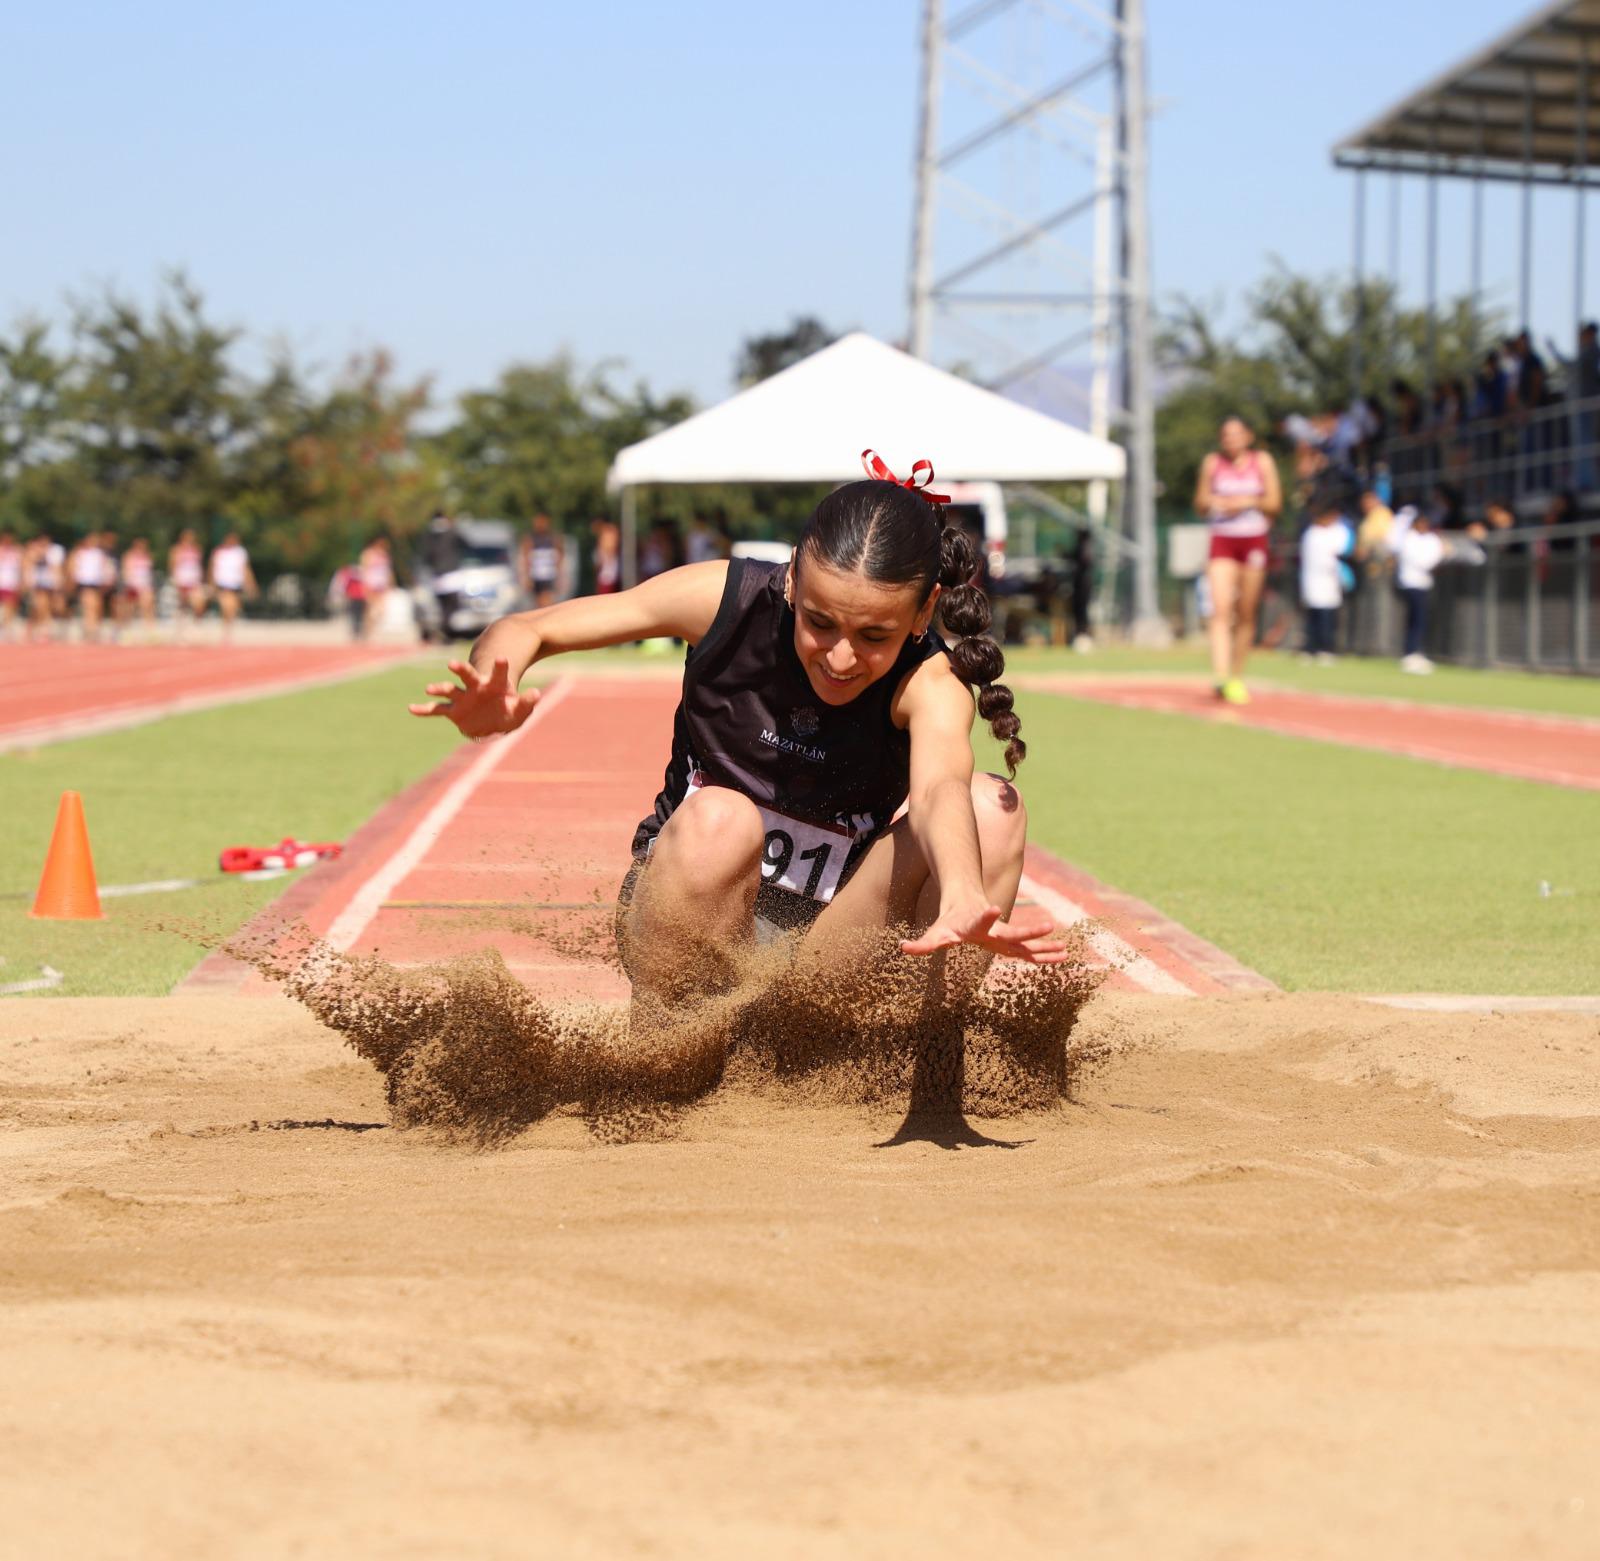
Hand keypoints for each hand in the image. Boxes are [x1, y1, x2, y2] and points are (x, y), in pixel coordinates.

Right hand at [408, 657, 539, 737]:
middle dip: (460, 670)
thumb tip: (536, 693)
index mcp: (494, 686)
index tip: (502, 657)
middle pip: (467, 676)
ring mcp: (462, 698)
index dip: (500, 666)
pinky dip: (425, 709)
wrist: (493, 721)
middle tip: (452, 664)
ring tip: (429, 689)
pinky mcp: (453, 711)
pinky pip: (437, 709)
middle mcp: (475, 688)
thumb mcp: (521, 711)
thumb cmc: (508, 711)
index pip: (498, 673)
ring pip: (449, 690)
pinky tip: (412, 709)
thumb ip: (527, 702)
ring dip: (439, 688)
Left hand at [900, 899, 1071, 964]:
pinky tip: (1062, 957)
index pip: (980, 921)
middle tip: (1047, 926)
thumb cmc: (949, 923)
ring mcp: (1005, 936)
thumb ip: (922, 944)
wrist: (968, 905)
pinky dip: (1044, 954)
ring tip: (1063, 949)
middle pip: (1012, 932)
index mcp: (976, 926)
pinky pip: (1029, 951)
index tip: (993, 908)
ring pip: (1026, 941)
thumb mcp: (935, 934)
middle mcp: (994, 930)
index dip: (986, 915)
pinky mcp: (1011, 943)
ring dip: (1043, 945)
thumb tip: (903, 948)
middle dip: (1029, 930)